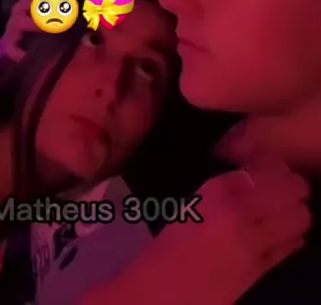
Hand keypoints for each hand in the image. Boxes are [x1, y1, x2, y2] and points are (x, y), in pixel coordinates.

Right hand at [85, 164, 310, 304]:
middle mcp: (238, 210)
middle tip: (284, 192)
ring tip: (282, 216)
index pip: (265, 166)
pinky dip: (292, 237)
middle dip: (292, 187)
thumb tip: (260, 176)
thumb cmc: (168, 247)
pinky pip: (292, 244)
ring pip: (299, 215)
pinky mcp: (259, 269)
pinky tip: (279, 237)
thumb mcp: (194, 204)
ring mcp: (251, 241)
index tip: (272, 173)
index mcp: (216, 189)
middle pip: (291, 186)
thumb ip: (228, 189)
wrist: (158, 292)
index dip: (274, 168)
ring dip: (295, 212)